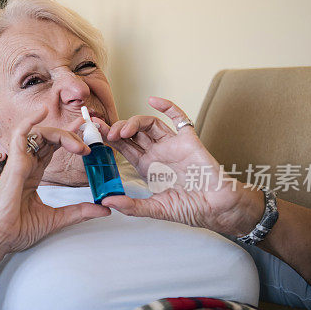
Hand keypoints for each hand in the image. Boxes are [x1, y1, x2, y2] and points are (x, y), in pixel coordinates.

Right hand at [0, 107, 110, 257]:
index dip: (69, 138)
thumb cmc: (18, 229)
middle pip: (48, 138)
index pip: (52, 148)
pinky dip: (29, 121)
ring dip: (61, 134)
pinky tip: (42, 111)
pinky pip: (19, 135)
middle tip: (91, 138)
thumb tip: (104, 209)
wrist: (0, 239)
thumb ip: (79, 211)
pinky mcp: (13, 164)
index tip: (87, 133)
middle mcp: (25, 165)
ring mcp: (18, 163)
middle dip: (70, 133)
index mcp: (32, 174)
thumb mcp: (56, 218)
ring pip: (39, 134)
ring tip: (80, 144)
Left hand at [92, 96, 263, 236]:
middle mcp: (157, 152)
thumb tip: (106, 201)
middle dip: (116, 128)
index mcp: (146, 167)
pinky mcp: (189, 139)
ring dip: (133, 122)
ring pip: (149, 124)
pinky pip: (179, 117)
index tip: (93, 134)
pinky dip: (167, 106)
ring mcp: (172, 144)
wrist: (217, 207)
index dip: (108, 139)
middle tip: (102, 129)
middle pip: (132, 133)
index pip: (123, 147)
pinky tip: (154, 100)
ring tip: (122, 131)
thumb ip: (132, 206)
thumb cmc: (190, 208)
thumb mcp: (155, 209)